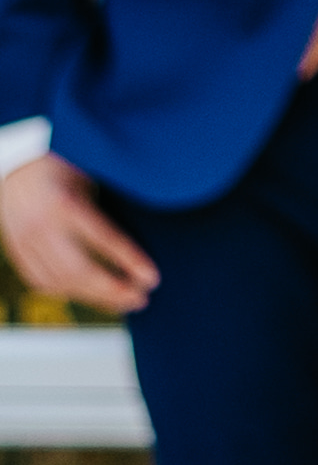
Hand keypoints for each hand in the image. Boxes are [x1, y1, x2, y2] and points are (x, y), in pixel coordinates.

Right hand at [0, 150, 156, 319]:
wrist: (18, 163)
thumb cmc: (67, 164)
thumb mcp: (92, 173)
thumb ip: (112, 204)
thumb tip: (153, 235)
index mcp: (65, 201)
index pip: (103, 238)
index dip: (129, 261)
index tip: (152, 279)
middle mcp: (42, 224)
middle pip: (80, 270)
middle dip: (113, 290)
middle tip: (141, 299)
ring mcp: (25, 240)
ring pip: (61, 282)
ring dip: (95, 297)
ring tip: (124, 301)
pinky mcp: (16, 251)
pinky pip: (43, 282)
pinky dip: (70, 292)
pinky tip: (93, 295)